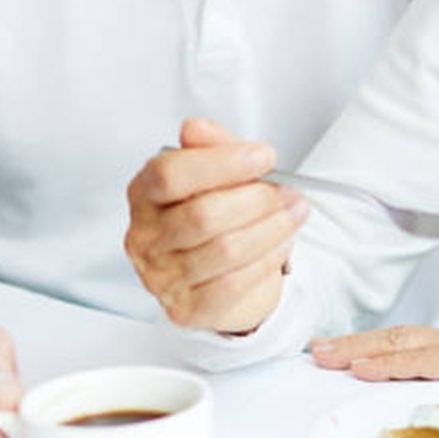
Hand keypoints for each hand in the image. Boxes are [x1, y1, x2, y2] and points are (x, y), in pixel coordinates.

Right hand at [125, 117, 306, 332]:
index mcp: (143, 194)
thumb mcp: (215, 171)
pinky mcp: (185, 309)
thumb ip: (211, 147)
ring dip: (271, 229)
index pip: (170, 174)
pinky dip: (265, 261)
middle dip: (258, 200)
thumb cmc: (214, 211)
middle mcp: (143, 237)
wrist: (220, 269)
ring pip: (225, 251)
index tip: (265, 157)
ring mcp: (160, 277)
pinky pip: (233, 285)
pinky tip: (281, 245)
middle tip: (289, 191)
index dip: (222, 163)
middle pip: (203, 216)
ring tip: (295, 213)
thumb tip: (197, 128)